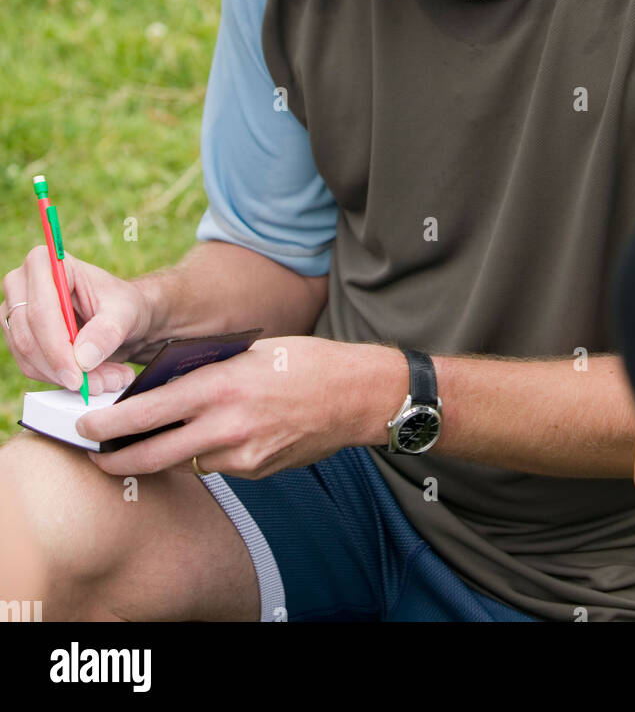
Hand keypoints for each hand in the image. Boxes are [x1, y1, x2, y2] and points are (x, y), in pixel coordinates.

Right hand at [1, 246, 149, 394]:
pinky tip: (90, 379)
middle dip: (63, 368)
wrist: (120, 315)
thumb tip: (84, 358)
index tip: (79, 375)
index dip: (57, 347)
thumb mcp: (125, 312)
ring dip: (64, 377)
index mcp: (46, 262)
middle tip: (97, 385)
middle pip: (29, 337)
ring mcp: (15, 310)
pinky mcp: (17, 335)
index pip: (41, 311)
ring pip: (27, 356)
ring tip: (104, 381)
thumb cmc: (121, 304)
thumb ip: (107, 331)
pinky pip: (30, 366)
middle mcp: (22, 283)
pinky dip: (59, 379)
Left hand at [77, 336, 401, 477]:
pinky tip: (217, 435)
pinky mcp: (257, 471)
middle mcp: (228, 425)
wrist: (357, 394)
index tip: (87, 425)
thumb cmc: (306, 362)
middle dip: (117, 459)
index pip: (149, 411)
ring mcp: (243, 454)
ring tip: (148, 442)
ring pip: (185, 461)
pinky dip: (208, 452)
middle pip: (154, 455)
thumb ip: (207, 372)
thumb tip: (164, 384)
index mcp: (222, 386)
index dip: (111, 424)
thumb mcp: (249, 353)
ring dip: (165, 454)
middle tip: (96, 457)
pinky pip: (217, 465)